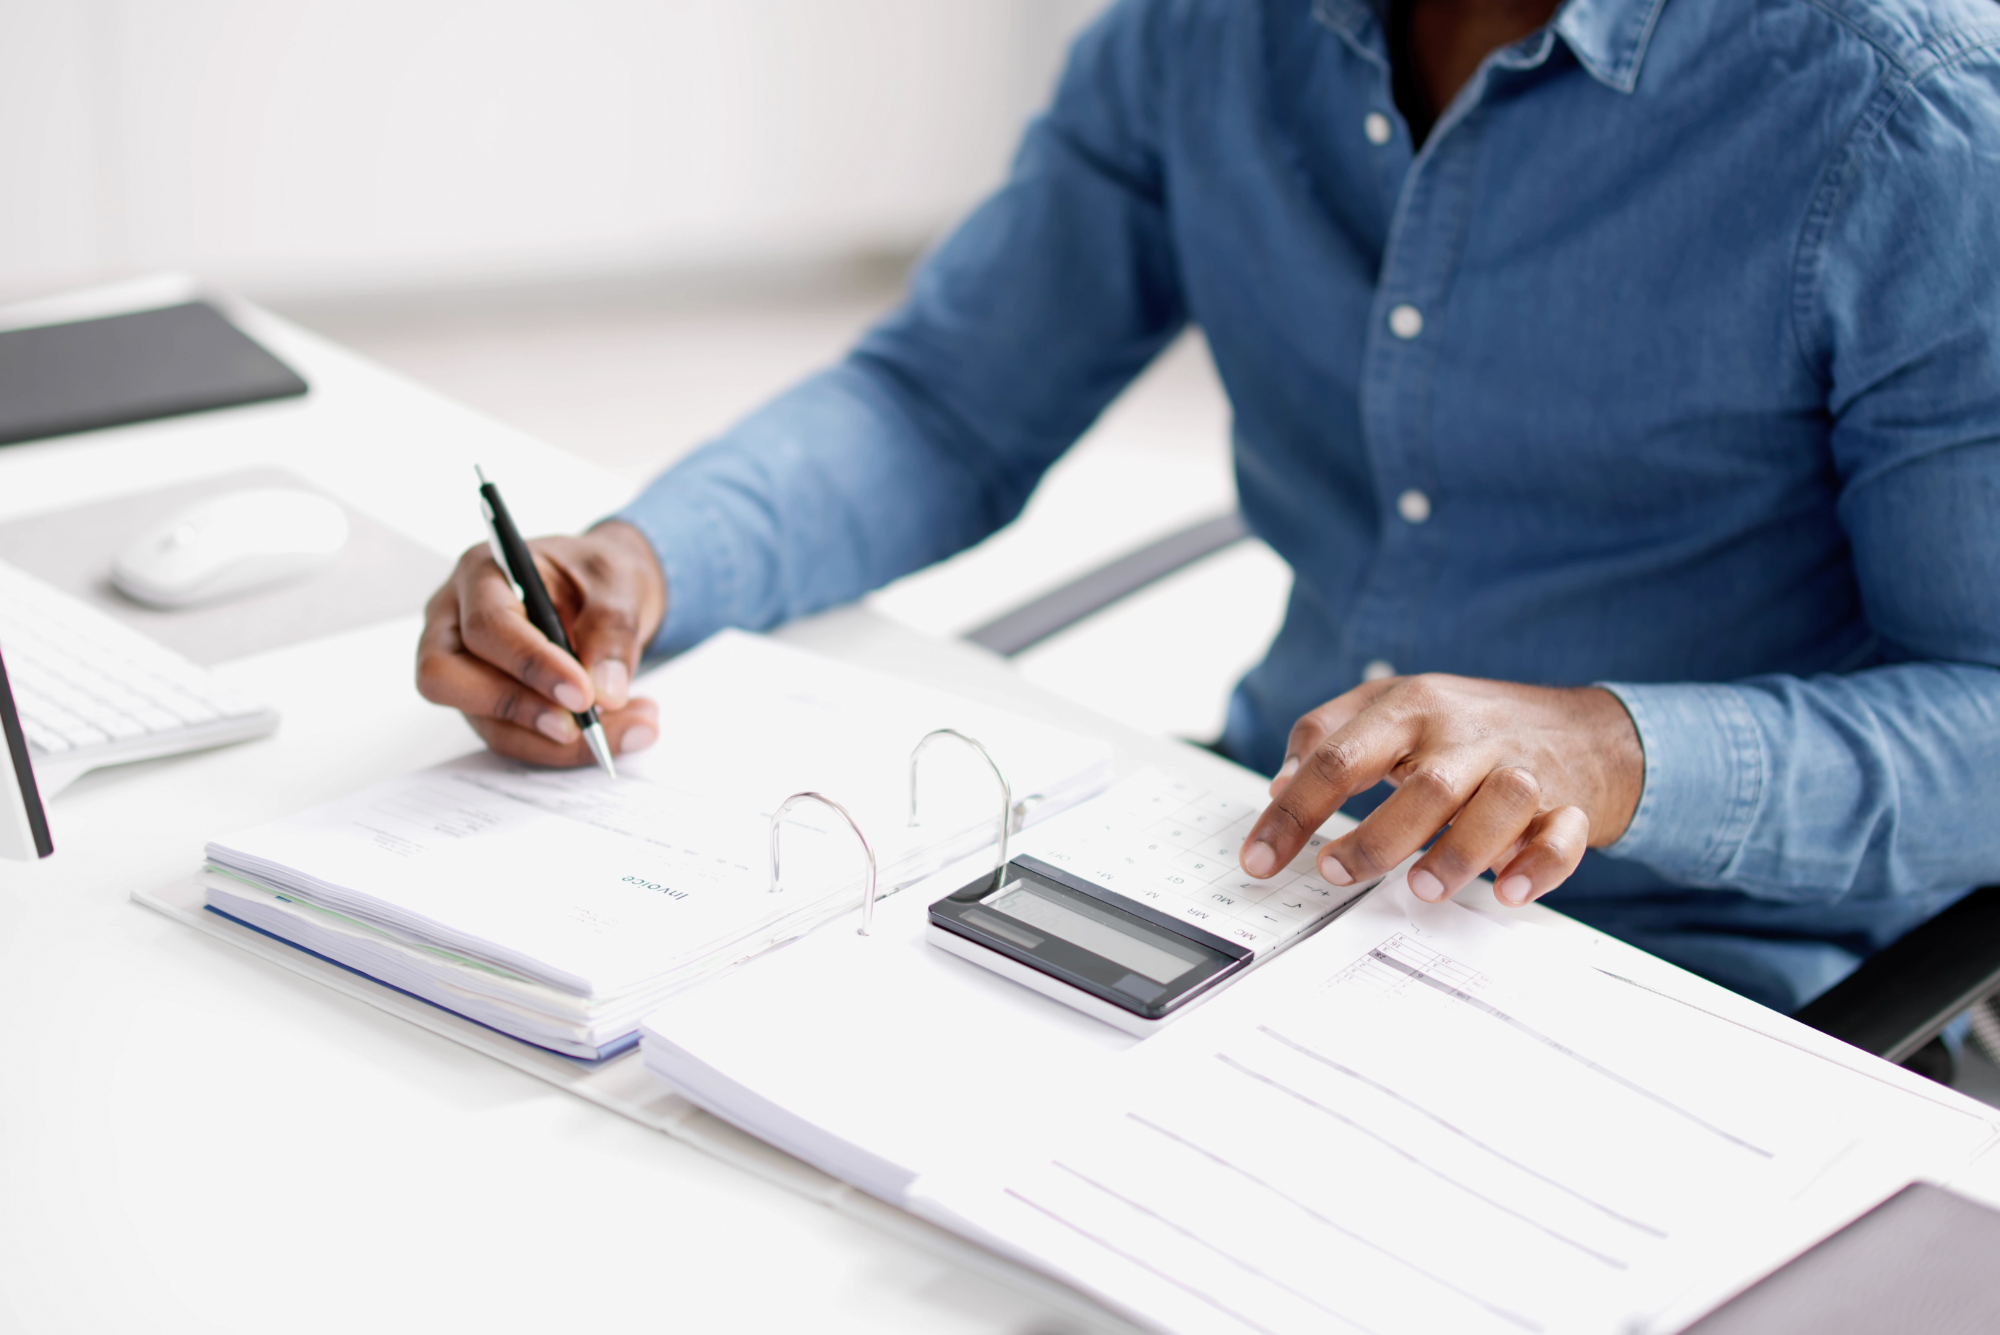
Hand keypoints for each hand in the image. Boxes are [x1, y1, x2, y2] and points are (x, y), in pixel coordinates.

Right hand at [416, 520, 666, 765]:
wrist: (603, 589)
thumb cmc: (597, 572)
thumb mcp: (618, 579)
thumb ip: (613, 628)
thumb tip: (606, 694)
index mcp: (482, 573)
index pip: (486, 625)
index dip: (531, 664)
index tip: (583, 693)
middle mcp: (456, 620)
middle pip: (446, 678)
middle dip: (519, 708)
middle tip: (584, 722)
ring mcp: (465, 667)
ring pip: (486, 721)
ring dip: (556, 741)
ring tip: (633, 725)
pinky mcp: (486, 704)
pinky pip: (514, 737)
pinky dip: (564, 747)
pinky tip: (617, 730)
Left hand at [1238, 675, 1642, 907]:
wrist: (1580, 728)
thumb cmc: (1464, 724)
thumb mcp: (1388, 706)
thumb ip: (1325, 735)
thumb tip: (1278, 784)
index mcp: (1410, 708)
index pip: (1339, 755)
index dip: (1291, 812)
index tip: (1259, 860)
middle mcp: (1466, 736)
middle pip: (1424, 784)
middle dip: (1376, 838)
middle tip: (1335, 873)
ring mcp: (1522, 768)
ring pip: (1499, 803)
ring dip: (1460, 851)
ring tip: (1420, 887)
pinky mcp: (1568, 805)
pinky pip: (1562, 835)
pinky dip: (1540, 866)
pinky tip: (1509, 891)